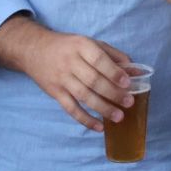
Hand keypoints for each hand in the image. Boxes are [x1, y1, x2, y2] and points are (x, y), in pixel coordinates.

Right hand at [15, 27, 133, 131]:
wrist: (34, 50)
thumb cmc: (68, 47)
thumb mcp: (90, 43)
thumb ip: (113, 56)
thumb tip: (136, 71)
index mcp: (81, 46)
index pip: (99, 59)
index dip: (114, 72)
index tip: (127, 83)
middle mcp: (70, 62)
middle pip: (93, 80)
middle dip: (113, 93)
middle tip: (129, 102)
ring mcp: (61, 78)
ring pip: (83, 96)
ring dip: (102, 108)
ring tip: (118, 117)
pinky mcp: (55, 92)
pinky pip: (71, 109)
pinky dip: (85, 119)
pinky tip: (98, 127)